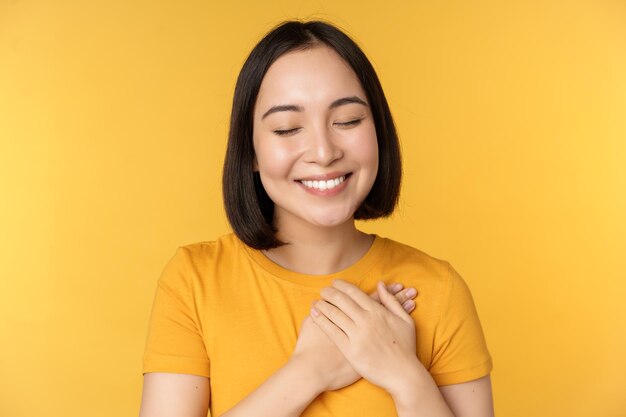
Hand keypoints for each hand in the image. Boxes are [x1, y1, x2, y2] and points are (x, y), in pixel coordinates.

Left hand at [310, 280, 418, 394]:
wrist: (402, 374)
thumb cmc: (405, 348)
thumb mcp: (405, 320)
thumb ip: (391, 300)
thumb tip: (380, 283)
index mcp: (377, 311)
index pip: (354, 292)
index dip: (341, 285)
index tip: (334, 283)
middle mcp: (365, 320)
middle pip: (341, 300)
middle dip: (329, 292)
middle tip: (323, 290)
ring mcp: (357, 335)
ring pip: (334, 313)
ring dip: (323, 304)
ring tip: (316, 301)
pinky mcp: (349, 350)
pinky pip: (331, 331)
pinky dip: (321, 320)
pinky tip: (314, 315)